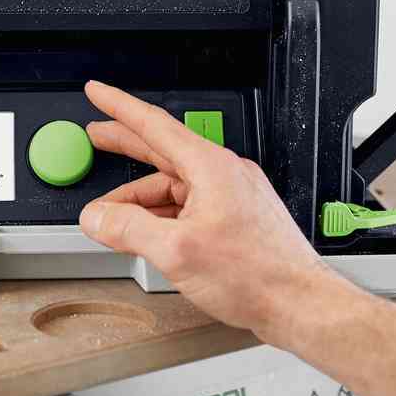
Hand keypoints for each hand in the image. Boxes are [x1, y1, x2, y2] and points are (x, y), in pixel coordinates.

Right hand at [77, 80, 333, 342]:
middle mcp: (223, 174)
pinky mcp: (236, 218)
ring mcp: (232, 195)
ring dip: (139, 199)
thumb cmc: (257, 275)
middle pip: (162, 151)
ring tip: (110, 217)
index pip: (154, 125)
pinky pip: (189, 205)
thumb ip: (128, 229)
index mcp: (210, 167)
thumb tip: (97, 217)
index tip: (98, 92)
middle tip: (95, 136)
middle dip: (125, 144)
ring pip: (173, 186)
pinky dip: (162, 215)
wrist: (300, 303)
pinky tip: (145, 232)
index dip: (119, 106)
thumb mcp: (177, 251)